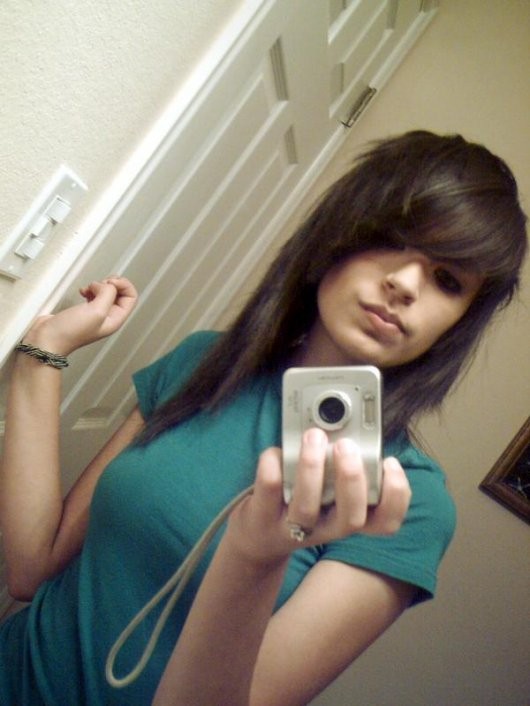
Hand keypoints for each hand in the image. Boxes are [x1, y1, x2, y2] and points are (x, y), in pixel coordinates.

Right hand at [21, 276, 137, 355]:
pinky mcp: (83, 310)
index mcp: (116, 319)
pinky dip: (89, 289)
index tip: (109, 283)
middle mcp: (108, 317)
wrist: (47, 340)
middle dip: (110, 284)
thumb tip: (105, 285)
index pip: (131, 297)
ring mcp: (95, 313)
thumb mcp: (96, 311)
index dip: (123, 285)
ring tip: (87, 290)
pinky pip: (93, 294)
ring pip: (106, 292)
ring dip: (98, 286)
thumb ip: (107, 294)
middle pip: (120, 293)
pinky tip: (82, 292)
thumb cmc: (71, 332)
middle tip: (98, 285)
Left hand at [225, 428, 410, 565]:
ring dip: (312, 468)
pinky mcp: (263, 516)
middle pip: (351, 517)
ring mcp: (293, 526)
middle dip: (352, 478)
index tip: (390, 463)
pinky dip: (273, 464)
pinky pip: (270, 490)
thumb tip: (343, 421)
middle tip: (346, 446)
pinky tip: (277, 451)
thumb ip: (339, 462)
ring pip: (307, 506)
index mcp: (349, 516)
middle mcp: (327, 527)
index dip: (396, 497)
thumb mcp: (328, 487)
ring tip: (313, 437)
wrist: (260, 535)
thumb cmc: (302, 500)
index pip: (386, 522)